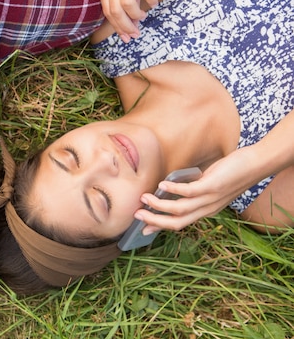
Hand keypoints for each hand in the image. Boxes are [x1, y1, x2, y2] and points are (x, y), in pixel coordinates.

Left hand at [98, 0, 173, 41]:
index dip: (116, 26)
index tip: (126, 37)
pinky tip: (154, 3)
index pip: (107, 9)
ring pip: (127, 2)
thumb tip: (130, 28)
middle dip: (125, 25)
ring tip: (143, 16)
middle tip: (136, 33)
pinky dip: (150, 0)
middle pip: (115, 9)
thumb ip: (126, 3)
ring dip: (136, 14)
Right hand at [134, 150, 257, 234]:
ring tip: (144, 198)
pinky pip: (189, 191)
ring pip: (180, 209)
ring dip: (159, 205)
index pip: (180, 224)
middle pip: (177, 222)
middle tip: (138, 215)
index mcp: (205, 211)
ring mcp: (209, 199)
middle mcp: (207, 209)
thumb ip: (195, 189)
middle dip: (155, 220)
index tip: (143, 229)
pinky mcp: (212, 186)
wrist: (256, 165)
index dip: (160, 227)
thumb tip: (175, 186)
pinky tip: (162, 184)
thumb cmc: (232, 173)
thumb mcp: (211, 186)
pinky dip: (173, 189)